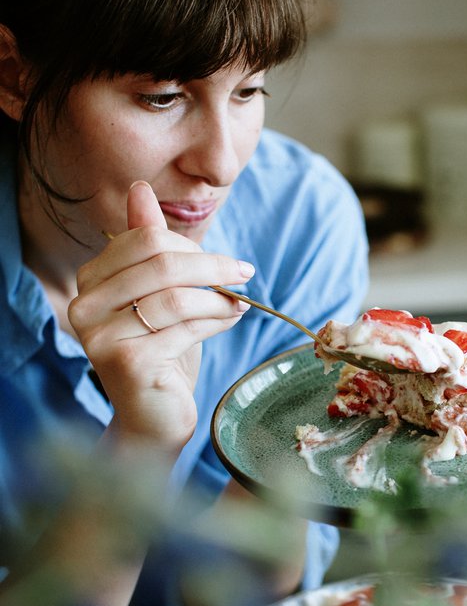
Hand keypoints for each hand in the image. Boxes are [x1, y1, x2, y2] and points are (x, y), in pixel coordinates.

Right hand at [68, 182, 253, 451]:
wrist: (155, 417)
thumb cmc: (162, 352)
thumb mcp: (160, 294)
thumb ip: (150, 245)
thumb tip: (139, 188)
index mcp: (90, 280)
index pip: (145, 240)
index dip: (193, 247)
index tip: (227, 263)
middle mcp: (84, 305)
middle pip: (160, 263)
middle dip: (212, 266)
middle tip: (244, 274)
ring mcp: (100, 336)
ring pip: (175, 296)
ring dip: (218, 297)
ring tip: (240, 304)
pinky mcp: (126, 361)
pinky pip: (184, 328)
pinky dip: (217, 321)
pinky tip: (232, 320)